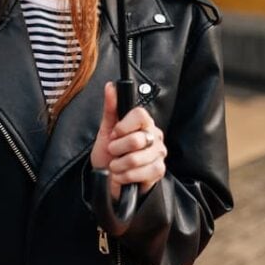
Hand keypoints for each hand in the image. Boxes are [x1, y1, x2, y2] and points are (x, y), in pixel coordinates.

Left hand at [90, 82, 167, 199]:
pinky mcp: (159, 171)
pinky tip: (121, 175)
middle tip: (113, 151)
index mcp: (144, 123)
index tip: (114, 134)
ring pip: (137, 158)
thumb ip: (110, 108)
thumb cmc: (108, 153)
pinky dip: (125, 176)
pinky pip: (141, 173)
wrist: (108, 178)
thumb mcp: (105, 130)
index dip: (123, 126)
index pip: (140, 115)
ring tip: (115, 165)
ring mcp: (159, 154)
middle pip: (136, 139)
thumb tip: (110, 86)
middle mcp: (155, 136)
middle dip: (116, 149)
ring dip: (118, 164)